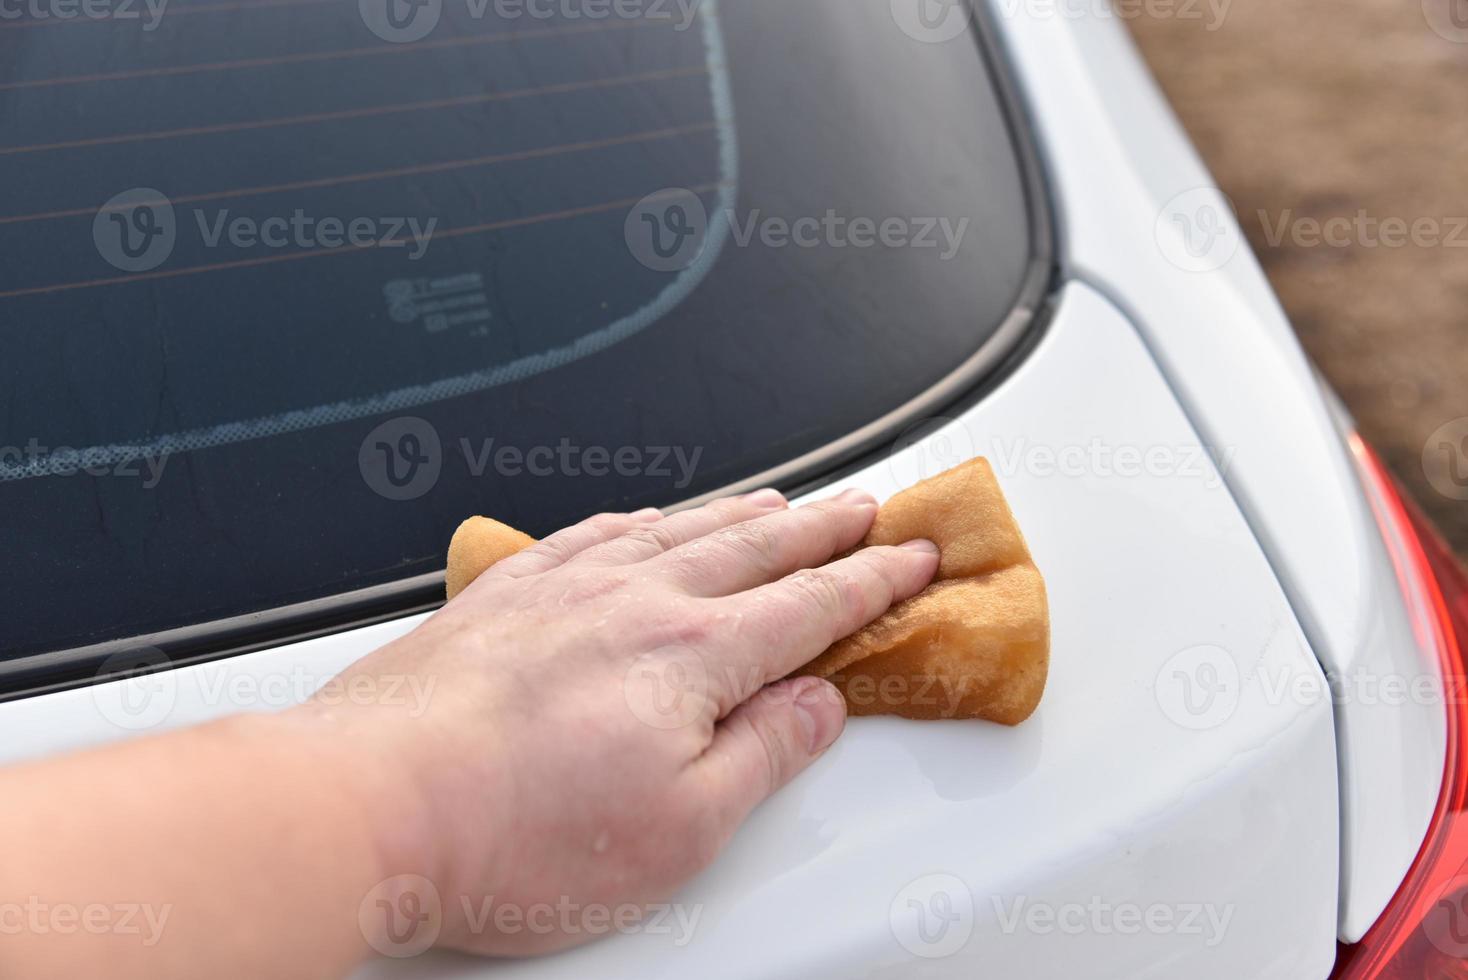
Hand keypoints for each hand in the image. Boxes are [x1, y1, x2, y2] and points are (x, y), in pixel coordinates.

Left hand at [313, 487, 938, 956]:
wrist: (372, 804)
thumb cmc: (512, 834)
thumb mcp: (679, 832)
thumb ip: (762, 755)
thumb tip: (816, 705)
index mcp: (693, 656)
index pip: (811, 604)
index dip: (873, 578)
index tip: (910, 556)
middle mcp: (635, 601)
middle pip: (756, 547)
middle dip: (823, 527)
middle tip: (865, 508)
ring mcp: (566, 588)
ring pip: (681, 528)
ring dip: (744, 513)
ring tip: (782, 501)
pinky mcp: (508, 593)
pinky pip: (598, 531)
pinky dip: (645, 518)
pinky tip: (651, 519)